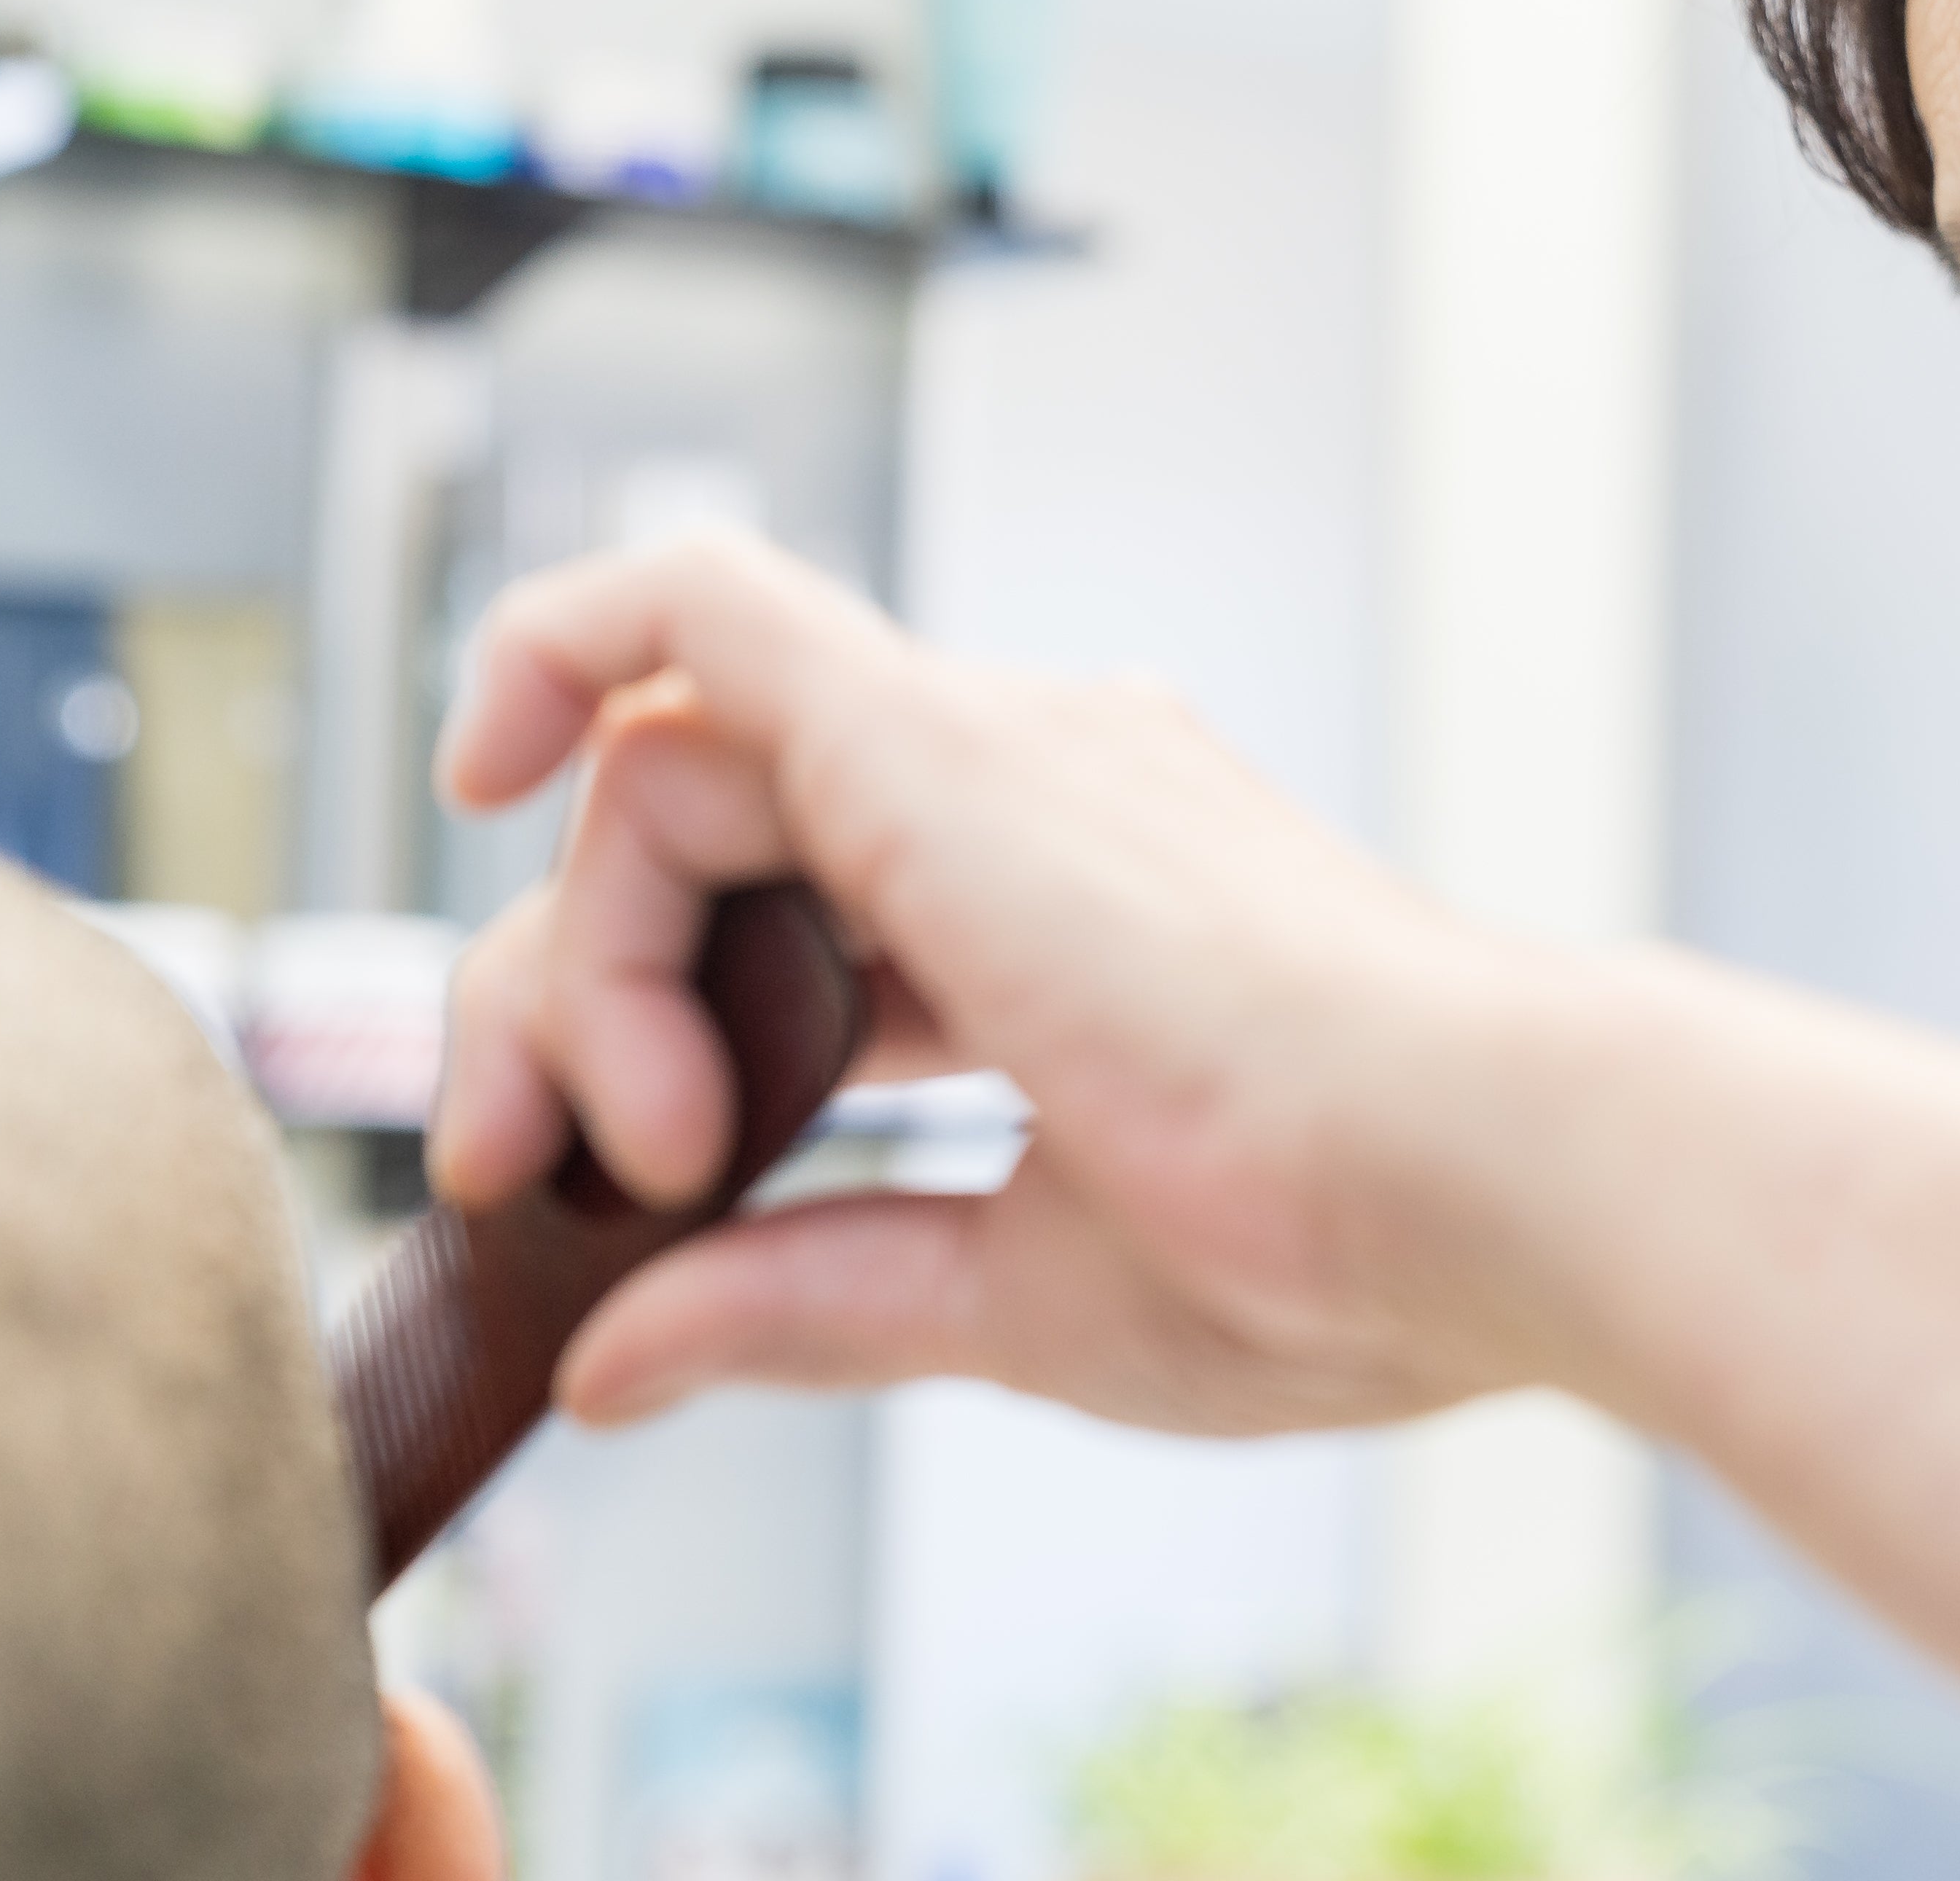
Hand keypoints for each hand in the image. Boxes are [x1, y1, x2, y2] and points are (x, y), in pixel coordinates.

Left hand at [430, 532, 1548, 1432]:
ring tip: (661, 1145)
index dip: (644, 1052)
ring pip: (666, 767)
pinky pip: (695, 603)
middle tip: (542, 1184)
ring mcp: (995, 748)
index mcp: (1067, 911)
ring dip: (588, 963)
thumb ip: (809, 1297)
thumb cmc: (1336, 1243)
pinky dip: (558, 645)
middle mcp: (1030, 796)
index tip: (604, 1212)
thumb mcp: (1015, 1294)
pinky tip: (478, 757)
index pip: (782, 932)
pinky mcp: (940, 738)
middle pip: (691, 838)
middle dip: (561, 1013)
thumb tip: (617, 1356)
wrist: (1482, 1176)